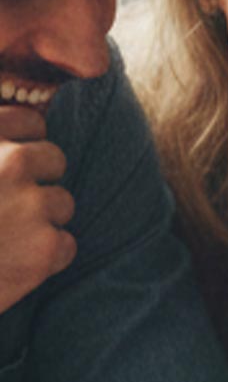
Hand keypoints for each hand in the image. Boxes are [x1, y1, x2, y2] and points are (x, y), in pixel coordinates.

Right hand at [0, 106, 74, 314]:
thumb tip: (16, 137)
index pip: (31, 121)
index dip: (28, 141)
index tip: (16, 160)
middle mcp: (10, 163)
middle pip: (55, 159)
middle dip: (40, 180)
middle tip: (10, 203)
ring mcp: (32, 204)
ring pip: (63, 203)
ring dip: (42, 219)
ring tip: (5, 234)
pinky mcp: (47, 246)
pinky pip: (67, 244)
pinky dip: (46, 256)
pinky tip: (13, 261)